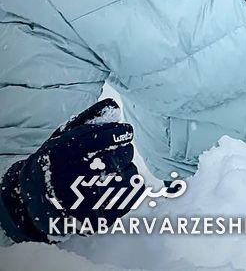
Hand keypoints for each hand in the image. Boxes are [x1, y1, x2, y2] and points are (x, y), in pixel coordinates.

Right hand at [0, 99, 137, 242]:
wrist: (38, 200)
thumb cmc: (55, 163)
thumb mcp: (63, 138)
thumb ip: (88, 120)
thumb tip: (113, 106)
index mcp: (65, 153)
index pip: (106, 137)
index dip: (118, 133)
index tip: (124, 132)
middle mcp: (75, 175)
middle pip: (120, 155)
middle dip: (122, 151)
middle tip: (118, 152)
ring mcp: (88, 199)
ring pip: (128, 174)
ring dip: (126, 169)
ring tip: (114, 170)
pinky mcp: (100, 215)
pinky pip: (130, 196)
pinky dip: (131, 187)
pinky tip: (121, 183)